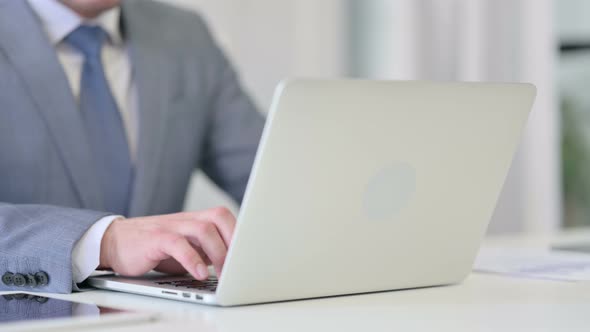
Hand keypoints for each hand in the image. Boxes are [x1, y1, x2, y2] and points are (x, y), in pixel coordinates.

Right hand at [99, 207, 235, 279]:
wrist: (115, 242)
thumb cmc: (155, 248)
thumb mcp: (187, 249)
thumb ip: (208, 251)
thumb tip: (234, 266)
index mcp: (197, 220)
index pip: (226, 217)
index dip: (241, 233)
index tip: (250, 255)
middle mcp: (186, 220)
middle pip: (220, 217)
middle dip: (234, 241)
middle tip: (238, 266)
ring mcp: (171, 226)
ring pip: (203, 229)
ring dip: (218, 253)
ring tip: (222, 274)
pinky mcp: (155, 238)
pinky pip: (178, 244)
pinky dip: (192, 259)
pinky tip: (199, 274)